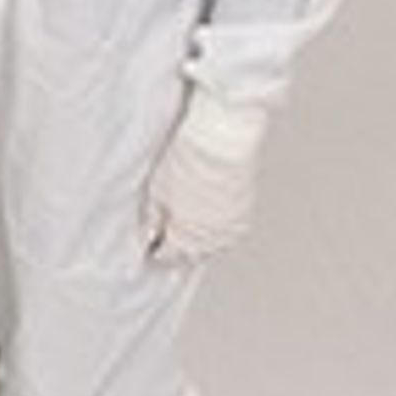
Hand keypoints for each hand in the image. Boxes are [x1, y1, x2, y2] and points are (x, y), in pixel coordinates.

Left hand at [146, 96, 268, 265]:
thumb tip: (149, 235)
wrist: (223, 138)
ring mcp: (233, 226)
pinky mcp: (246, 211)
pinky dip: (216, 227)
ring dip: (199, 240)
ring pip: (214, 245)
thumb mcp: (157, 190)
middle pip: (194, 254)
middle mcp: (214, 238)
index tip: (151, 246)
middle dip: (179, 248)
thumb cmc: (190, 159)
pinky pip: (229, 230)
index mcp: (188, 237)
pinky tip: (205, 214)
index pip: (171, 257)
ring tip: (186, 223)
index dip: (158, 252)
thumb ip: (153, 219)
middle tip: (166, 235)